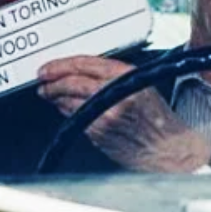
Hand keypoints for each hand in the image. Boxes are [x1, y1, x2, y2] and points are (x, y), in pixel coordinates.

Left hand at [38, 56, 210, 171]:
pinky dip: (66, 111)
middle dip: (52, 82)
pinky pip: (75, 118)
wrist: (167, 147)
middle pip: (72, 82)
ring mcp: (105, 114)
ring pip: (69, 101)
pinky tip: (63, 108)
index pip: (85, 63)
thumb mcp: (141, 83)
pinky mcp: (99, 132)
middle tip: (43, 82)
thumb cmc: (157, 117)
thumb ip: (113, 75)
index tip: (48, 68)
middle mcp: (115, 93)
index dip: (61, 65)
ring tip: (49, 94)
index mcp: (126, 75)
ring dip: (55, 97)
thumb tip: (80, 72)